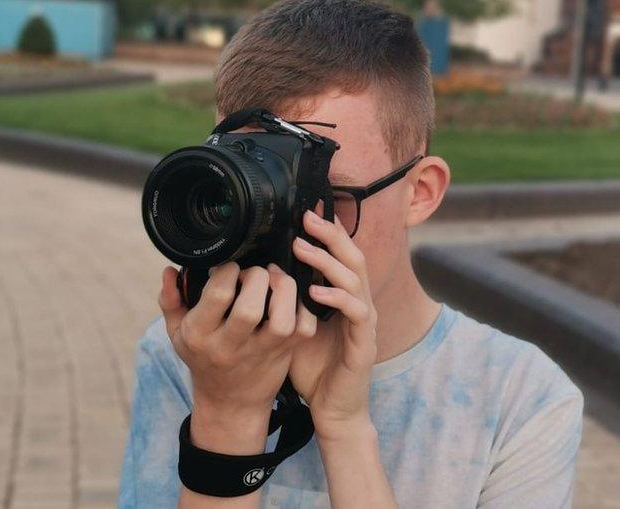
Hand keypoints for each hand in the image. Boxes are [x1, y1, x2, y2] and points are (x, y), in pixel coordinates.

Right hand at [158, 263, 316, 451]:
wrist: (230, 404)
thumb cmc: (203, 359)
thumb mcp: (177, 333)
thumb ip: (170, 300)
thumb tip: (169, 270)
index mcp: (200, 335)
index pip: (217, 295)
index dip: (228, 271)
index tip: (230, 268)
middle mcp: (230, 345)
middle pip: (250, 308)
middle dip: (257, 277)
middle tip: (256, 273)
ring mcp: (261, 352)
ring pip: (283, 320)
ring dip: (285, 290)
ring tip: (277, 279)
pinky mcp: (284, 354)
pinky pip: (303, 329)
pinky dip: (304, 308)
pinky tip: (292, 298)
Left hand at [288, 210, 378, 440]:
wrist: (332, 409)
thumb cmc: (313, 367)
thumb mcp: (292, 325)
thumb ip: (284, 299)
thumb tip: (255, 273)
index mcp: (343, 297)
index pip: (340, 256)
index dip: (328, 232)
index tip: (307, 210)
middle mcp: (358, 303)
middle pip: (353, 257)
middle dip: (331, 234)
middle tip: (306, 218)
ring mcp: (364, 322)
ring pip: (356, 279)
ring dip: (328, 261)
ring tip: (303, 249)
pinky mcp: (364, 343)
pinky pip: (357, 313)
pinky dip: (337, 298)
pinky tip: (315, 292)